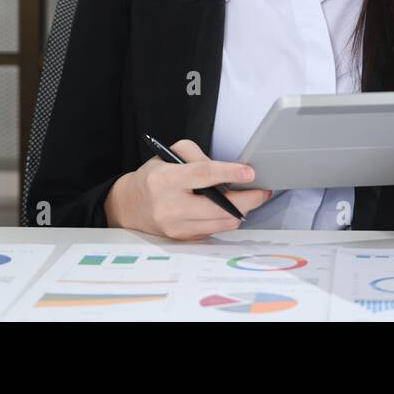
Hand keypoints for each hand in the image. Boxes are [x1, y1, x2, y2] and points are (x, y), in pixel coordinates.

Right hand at [104, 139, 272, 240]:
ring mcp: (176, 227)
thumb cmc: (154, 177)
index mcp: (166, 180)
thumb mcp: (170, 155)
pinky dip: (227, 219)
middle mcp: (170, 207)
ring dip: (242, 211)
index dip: (229, 174)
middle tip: (262, 191)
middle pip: (218, 208)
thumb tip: (227, 172)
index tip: (249, 173)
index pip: (203, 176)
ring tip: (251, 199)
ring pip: (220, 223)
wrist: (131, 205)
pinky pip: (214, 231)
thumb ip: (198, 158)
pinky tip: (232, 209)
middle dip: (247, 200)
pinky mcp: (182, 239)